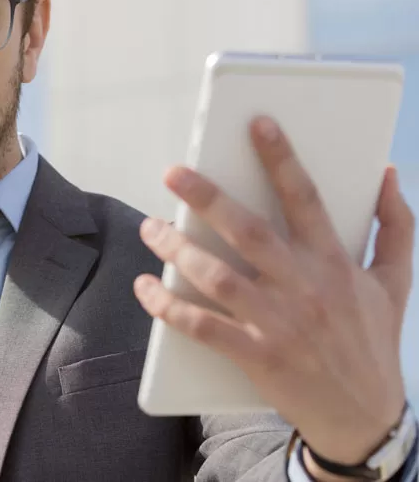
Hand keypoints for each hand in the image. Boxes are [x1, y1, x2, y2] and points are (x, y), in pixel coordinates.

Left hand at [134, 117, 414, 467]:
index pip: (305, 198)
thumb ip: (395, 225)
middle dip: (208, 198)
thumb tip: (388, 174)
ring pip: (218, 276)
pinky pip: (203, 327)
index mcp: (334, 263)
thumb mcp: (395, 282)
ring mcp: (278, 323)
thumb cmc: (373, 342)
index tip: (257, 123)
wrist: (366, 418)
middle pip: (249, 232)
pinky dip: (170, 307)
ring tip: (151, 227)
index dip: (281, 158)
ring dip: (178, 249)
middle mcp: (304, 287)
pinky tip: (148, 287)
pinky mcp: (256, 355)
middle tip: (173, 173)